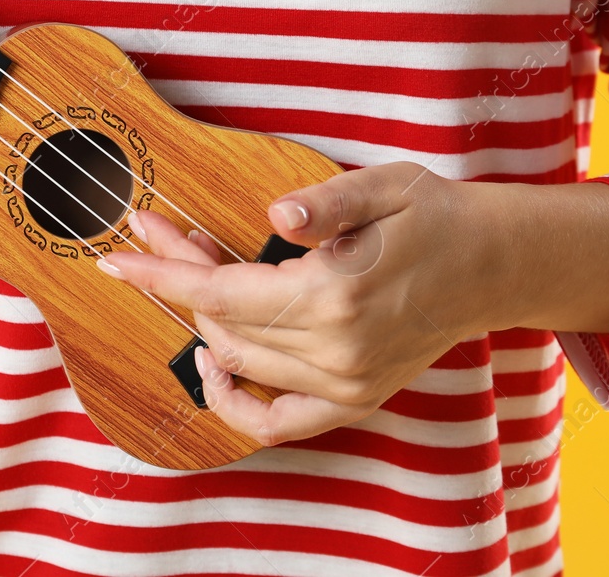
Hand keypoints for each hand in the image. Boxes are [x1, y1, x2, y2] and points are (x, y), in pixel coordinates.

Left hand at [98, 162, 608, 445]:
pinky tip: (213, 361)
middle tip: (167, 230)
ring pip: (240, 361)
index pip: (220, 293)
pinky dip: (234, 400)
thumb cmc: (435, 216)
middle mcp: (337, 351)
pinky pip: (276, 421)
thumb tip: (277, 216)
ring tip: (198, 265)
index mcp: (337, 295)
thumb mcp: (386, 187)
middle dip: (180, 276)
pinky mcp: (354, 400)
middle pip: (222, 322)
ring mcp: (346, 384)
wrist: (492, 266)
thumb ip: (328, 202)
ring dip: (204, 318)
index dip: (161, 273)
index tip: (116, 255)